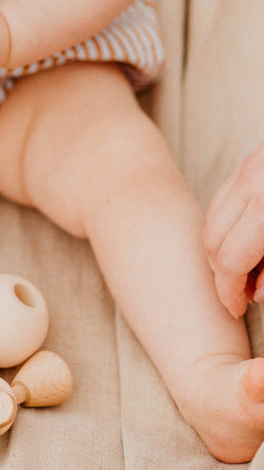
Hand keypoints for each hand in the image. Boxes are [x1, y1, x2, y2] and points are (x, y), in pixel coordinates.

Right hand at [203, 141, 263, 317]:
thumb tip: (258, 293)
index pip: (230, 260)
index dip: (229, 291)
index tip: (237, 309)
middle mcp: (252, 185)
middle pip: (212, 239)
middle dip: (221, 273)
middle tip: (240, 295)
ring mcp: (247, 168)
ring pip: (211, 217)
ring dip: (220, 248)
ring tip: (243, 270)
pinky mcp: (249, 160)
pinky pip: (222, 198)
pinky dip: (226, 223)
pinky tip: (245, 239)